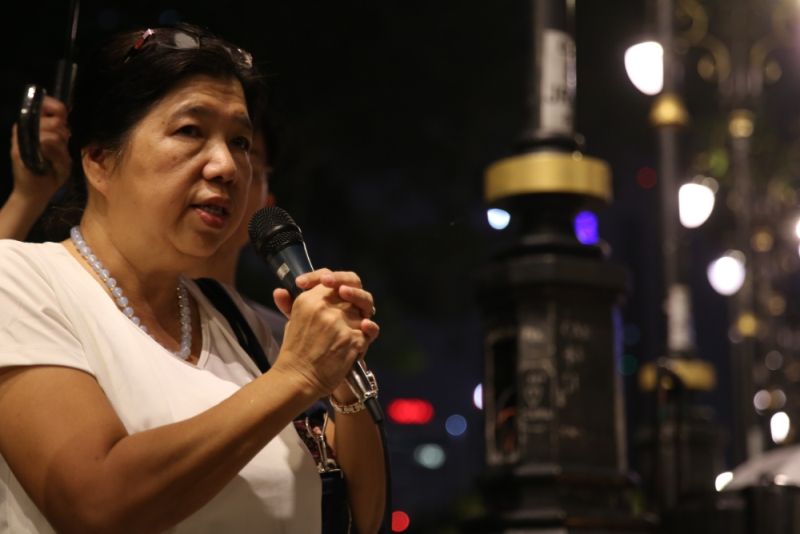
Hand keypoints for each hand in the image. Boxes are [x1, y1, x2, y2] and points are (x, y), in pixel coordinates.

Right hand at [10, 96, 71, 205]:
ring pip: (53, 134)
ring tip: (55, 159)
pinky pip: (47, 144)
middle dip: (64, 135)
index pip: (43, 106)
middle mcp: (24, 129)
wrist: (35, 193)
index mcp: (33, 127)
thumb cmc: (50, 172)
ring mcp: (20, 139)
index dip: (56, 107)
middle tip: (61, 147)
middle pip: (54, 121)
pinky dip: (56, 156)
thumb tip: (64, 121)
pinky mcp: (20, 151)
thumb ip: (61, 135)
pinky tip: (51, 164)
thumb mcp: (61, 151)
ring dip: (61, 149)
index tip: (63, 115)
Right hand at [272, 269, 379, 397]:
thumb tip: (281, 290)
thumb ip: (291, 304)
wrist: (298, 378)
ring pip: (362, 313)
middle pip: (351, 293)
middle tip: (347, 318)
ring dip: (358, 324)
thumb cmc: (295, 351)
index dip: (336, 279)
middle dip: (353, 304)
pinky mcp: (352, 338)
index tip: (335, 288)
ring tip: (346, 336)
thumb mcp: (291, 322)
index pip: (329, 276)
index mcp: (308, 300)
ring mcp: (340, 322)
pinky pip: (368, 332)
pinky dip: (363, 341)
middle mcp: (325, 307)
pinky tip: (353, 347)